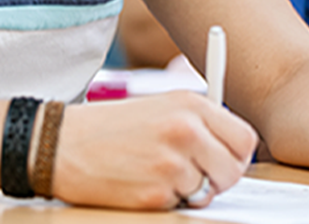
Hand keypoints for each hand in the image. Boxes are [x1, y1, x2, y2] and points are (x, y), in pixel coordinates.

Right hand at [51, 91, 256, 209]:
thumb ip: (201, 122)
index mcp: (191, 104)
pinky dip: (167, 200)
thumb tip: (234, 149)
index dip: (237, 155)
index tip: (224, 159)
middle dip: (219, 178)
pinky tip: (143, 182)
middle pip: (234, 169)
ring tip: (159, 173)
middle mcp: (186, 130)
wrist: (64, 143)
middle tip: (196, 174)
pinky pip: (180, 205)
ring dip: (190, 190)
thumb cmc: (114, 126)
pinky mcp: (156, 194)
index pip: (244, 138)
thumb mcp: (162, 106)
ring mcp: (172, 163)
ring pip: (208, 191)